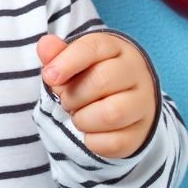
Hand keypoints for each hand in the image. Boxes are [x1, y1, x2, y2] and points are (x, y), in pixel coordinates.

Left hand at [36, 32, 157, 159]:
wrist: (124, 101)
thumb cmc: (92, 76)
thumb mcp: (74, 60)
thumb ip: (56, 54)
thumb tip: (45, 45)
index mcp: (116, 48)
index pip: (92, 48)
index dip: (66, 62)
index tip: (49, 77)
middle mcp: (135, 72)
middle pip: (101, 81)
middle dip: (73, 95)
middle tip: (66, 100)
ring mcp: (142, 103)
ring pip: (111, 114)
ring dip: (83, 119)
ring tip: (79, 116)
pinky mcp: (141, 132)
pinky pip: (114, 142)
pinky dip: (93, 141)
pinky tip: (91, 132)